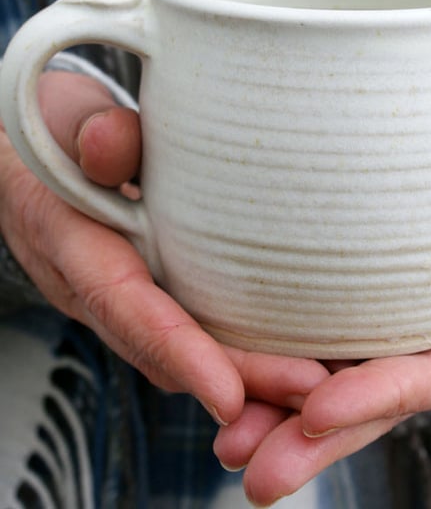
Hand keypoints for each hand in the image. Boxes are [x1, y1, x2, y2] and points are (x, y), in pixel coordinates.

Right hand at [0, 70, 328, 425]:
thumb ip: (89, 131)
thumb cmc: (55, 129)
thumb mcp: (65, 117)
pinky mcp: (146, 284)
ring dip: (243, 376)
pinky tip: (286, 352)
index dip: (177, 351)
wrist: (36, 152)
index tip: (230, 396)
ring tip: (311, 387)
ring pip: (180, 350)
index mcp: (71, 241)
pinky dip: (234, 351)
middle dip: (237, 378)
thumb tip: (109, 142)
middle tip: (309, 392)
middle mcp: (96, 283)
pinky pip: (190, 326)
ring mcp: (122, 291)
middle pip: (166, 349)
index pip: (123, 304)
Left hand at [213, 33, 430, 505]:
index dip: (382, 393)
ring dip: (276, 423)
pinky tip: (226, 389)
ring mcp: (392, 344)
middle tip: (250, 471)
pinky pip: (314, 359)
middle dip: (313, 440)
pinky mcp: (359, 326)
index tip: (321, 410)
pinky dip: (271, 379)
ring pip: (334, 395)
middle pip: (374, 404)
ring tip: (223, 448)